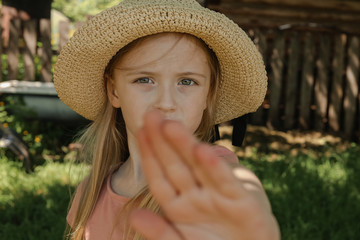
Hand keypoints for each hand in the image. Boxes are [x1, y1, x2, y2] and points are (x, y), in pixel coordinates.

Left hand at [131, 110, 279, 239]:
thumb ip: (160, 233)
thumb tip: (135, 215)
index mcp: (179, 205)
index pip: (159, 176)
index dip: (150, 154)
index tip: (139, 132)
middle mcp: (196, 195)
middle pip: (176, 164)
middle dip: (163, 140)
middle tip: (151, 115)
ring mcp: (218, 195)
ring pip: (198, 166)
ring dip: (185, 146)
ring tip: (170, 126)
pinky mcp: (242, 200)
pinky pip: (226, 182)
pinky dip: (215, 168)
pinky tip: (204, 151)